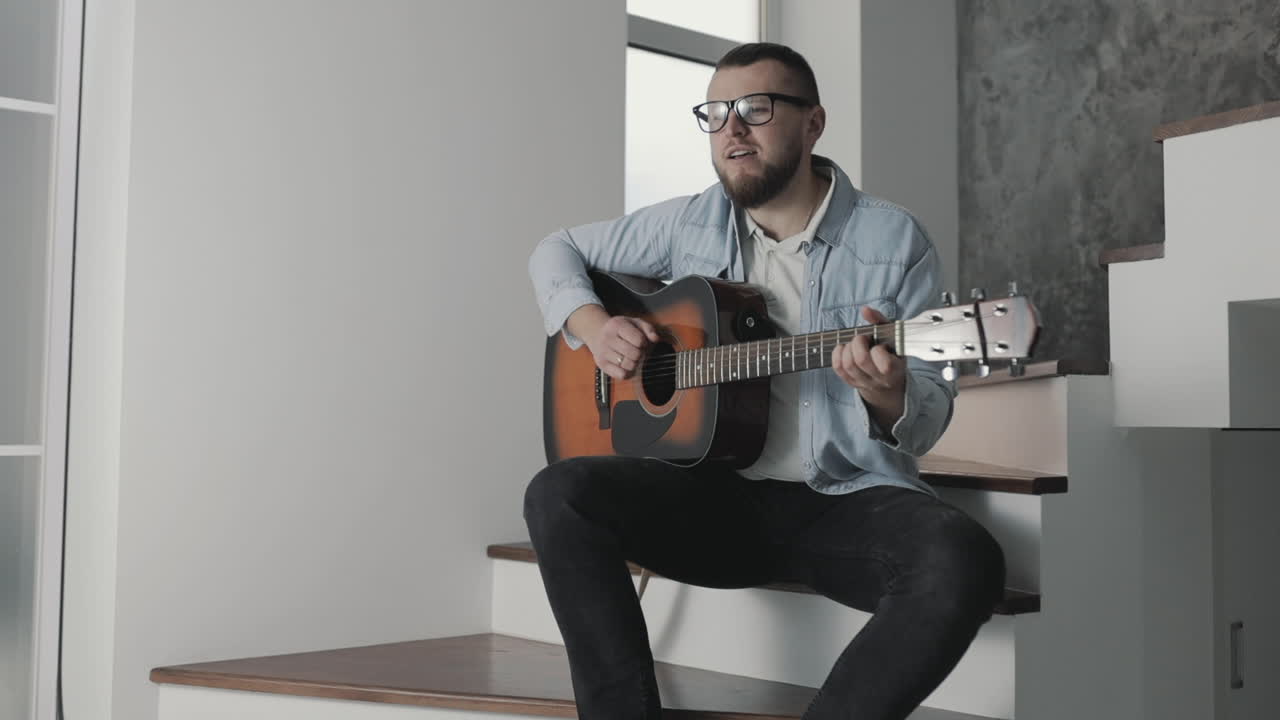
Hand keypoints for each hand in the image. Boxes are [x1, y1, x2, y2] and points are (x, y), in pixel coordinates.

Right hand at [587, 315, 659, 379]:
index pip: (639, 340)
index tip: (641, 342)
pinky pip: (621, 375)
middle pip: (634, 354)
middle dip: (640, 354)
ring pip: (628, 365)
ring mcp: (603, 352)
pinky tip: (626, 365)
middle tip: (637, 351)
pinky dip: (627, 372)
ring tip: (631, 357)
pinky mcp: (602, 364)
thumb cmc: (621, 329)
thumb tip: (655, 338)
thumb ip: (648, 329)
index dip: (644, 343)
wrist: (598, 333)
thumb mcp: (635, 323)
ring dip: (634, 363)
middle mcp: (608, 338)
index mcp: (617, 325)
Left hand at [832, 306, 905, 426]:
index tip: (880, 345)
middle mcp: (879, 379)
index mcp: (894, 369)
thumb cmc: (892, 351)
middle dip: (858, 343)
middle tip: (862, 338)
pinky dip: (837, 354)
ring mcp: (863, 382)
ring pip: (847, 365)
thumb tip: (865, 309)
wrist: (888, 378)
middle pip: (861, 361)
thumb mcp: (892, 336)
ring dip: (847, 348)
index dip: (878, 350)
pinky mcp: (851, 382)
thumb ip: (880, 320)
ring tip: (854, 344)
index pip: (885, 364)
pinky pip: (838, 368)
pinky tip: (845, 348)